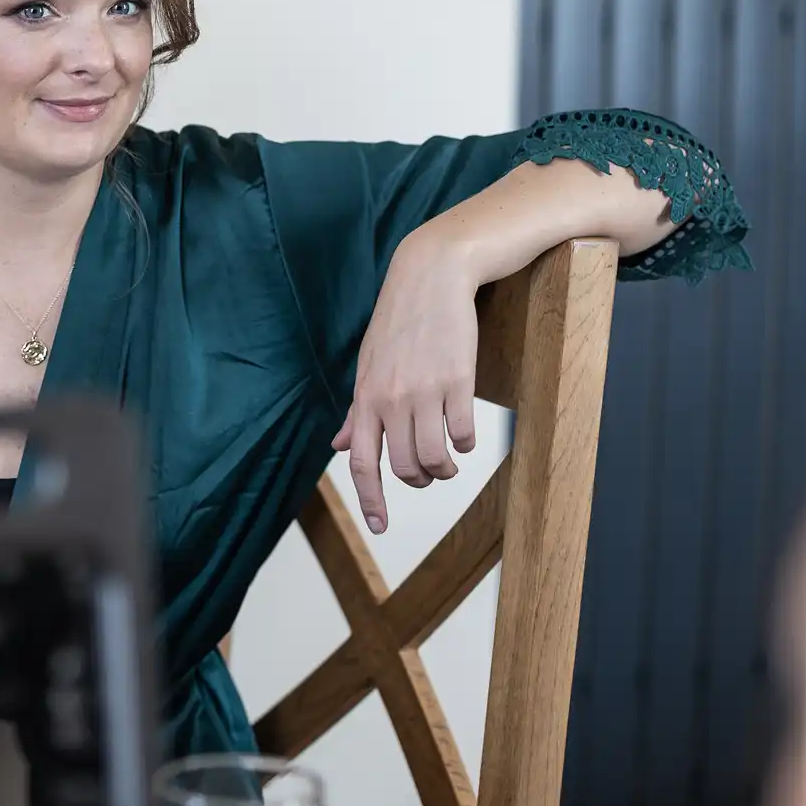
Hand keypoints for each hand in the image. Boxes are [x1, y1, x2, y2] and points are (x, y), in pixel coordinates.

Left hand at [335, 233, 480, 533]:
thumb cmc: (398, 324)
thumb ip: (357, 412)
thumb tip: (340, 446)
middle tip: (428, 474)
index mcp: (365, 399)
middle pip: (403, 468)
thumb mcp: (368, 366)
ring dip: (444, 468)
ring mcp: (423, 391)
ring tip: (448, 458)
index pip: (362, 463)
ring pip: (434, 457)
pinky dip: (464, 443)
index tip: (380, 528)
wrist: (431, 277)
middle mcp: (390, 400)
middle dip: (419, 480)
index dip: (372, 500)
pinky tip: (463, 433)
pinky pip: (462, 433)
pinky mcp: (456, 380)